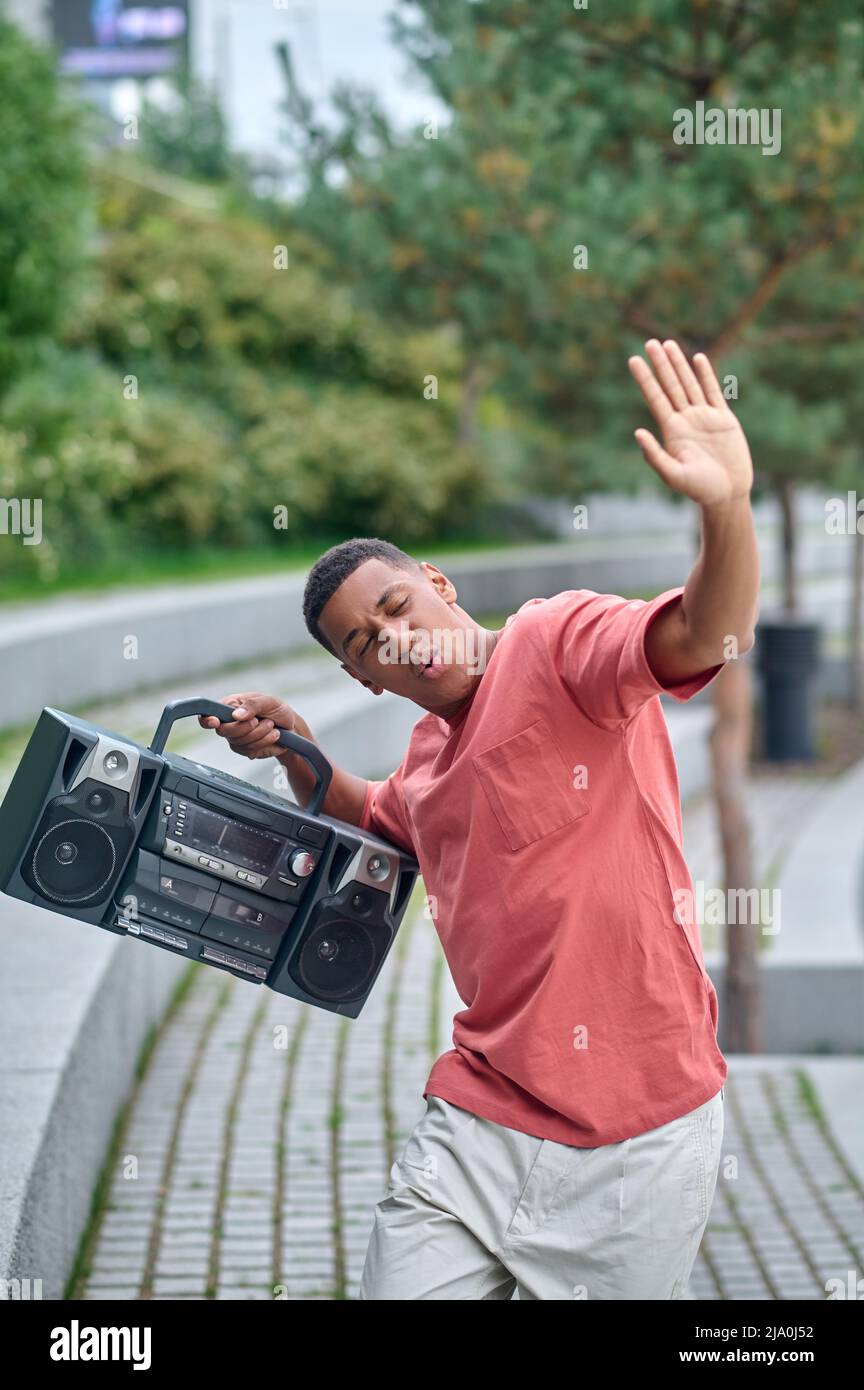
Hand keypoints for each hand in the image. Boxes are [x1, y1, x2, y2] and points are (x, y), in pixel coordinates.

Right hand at [198, 692, 296, 760]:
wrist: (290, 726)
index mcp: (229, 706)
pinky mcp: (245, 750)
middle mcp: (228, 723)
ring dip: (260, 734)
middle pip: (224, 731)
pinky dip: (265, 742)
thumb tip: (236, 715)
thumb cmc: (276, 709)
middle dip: (246, 727)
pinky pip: (250, 750)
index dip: (207, 720)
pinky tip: (273, 735)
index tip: (215, 722)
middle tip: (259, 720)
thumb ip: (252, 705)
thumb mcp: (267, 701)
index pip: (208, 714)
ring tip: (271, 725)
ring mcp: (235, 738)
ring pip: (240, 742)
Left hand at [627, 339, 752, 507]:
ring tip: (667, 344)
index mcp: (671, 431)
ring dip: (678, 364)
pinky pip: (713, 391)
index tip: (633, 360)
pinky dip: (705, 375)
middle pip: (670, 386)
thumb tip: (637, 432)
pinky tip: (697, 359)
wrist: (728, 493)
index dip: (645, 379)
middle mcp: (685, 420)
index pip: (655, 398)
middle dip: (661, 364)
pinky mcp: (723, 419)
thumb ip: (655, 455)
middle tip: (649, 342)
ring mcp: (704, 417)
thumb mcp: (673, 475)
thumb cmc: (699, 489)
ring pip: (689, 384)